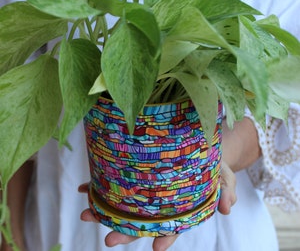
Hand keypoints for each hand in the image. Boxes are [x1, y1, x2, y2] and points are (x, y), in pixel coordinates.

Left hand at [78, 161, 235, 250]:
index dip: (166, 237)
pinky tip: (87, 188)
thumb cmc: (213, 168)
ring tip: (87, 213)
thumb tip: (227, 209)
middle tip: (108, 238)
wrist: (200, 149)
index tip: (155, 248)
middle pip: (143, 222)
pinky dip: (102, 188)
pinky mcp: (139, 178)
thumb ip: (225, 192)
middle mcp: (162, 204)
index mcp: (182, 208)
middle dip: (125, 231)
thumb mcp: (225, 178)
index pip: (174, 227)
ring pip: (126, 206)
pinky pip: (120, 184)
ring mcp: (148, 192)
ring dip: (106, 211)